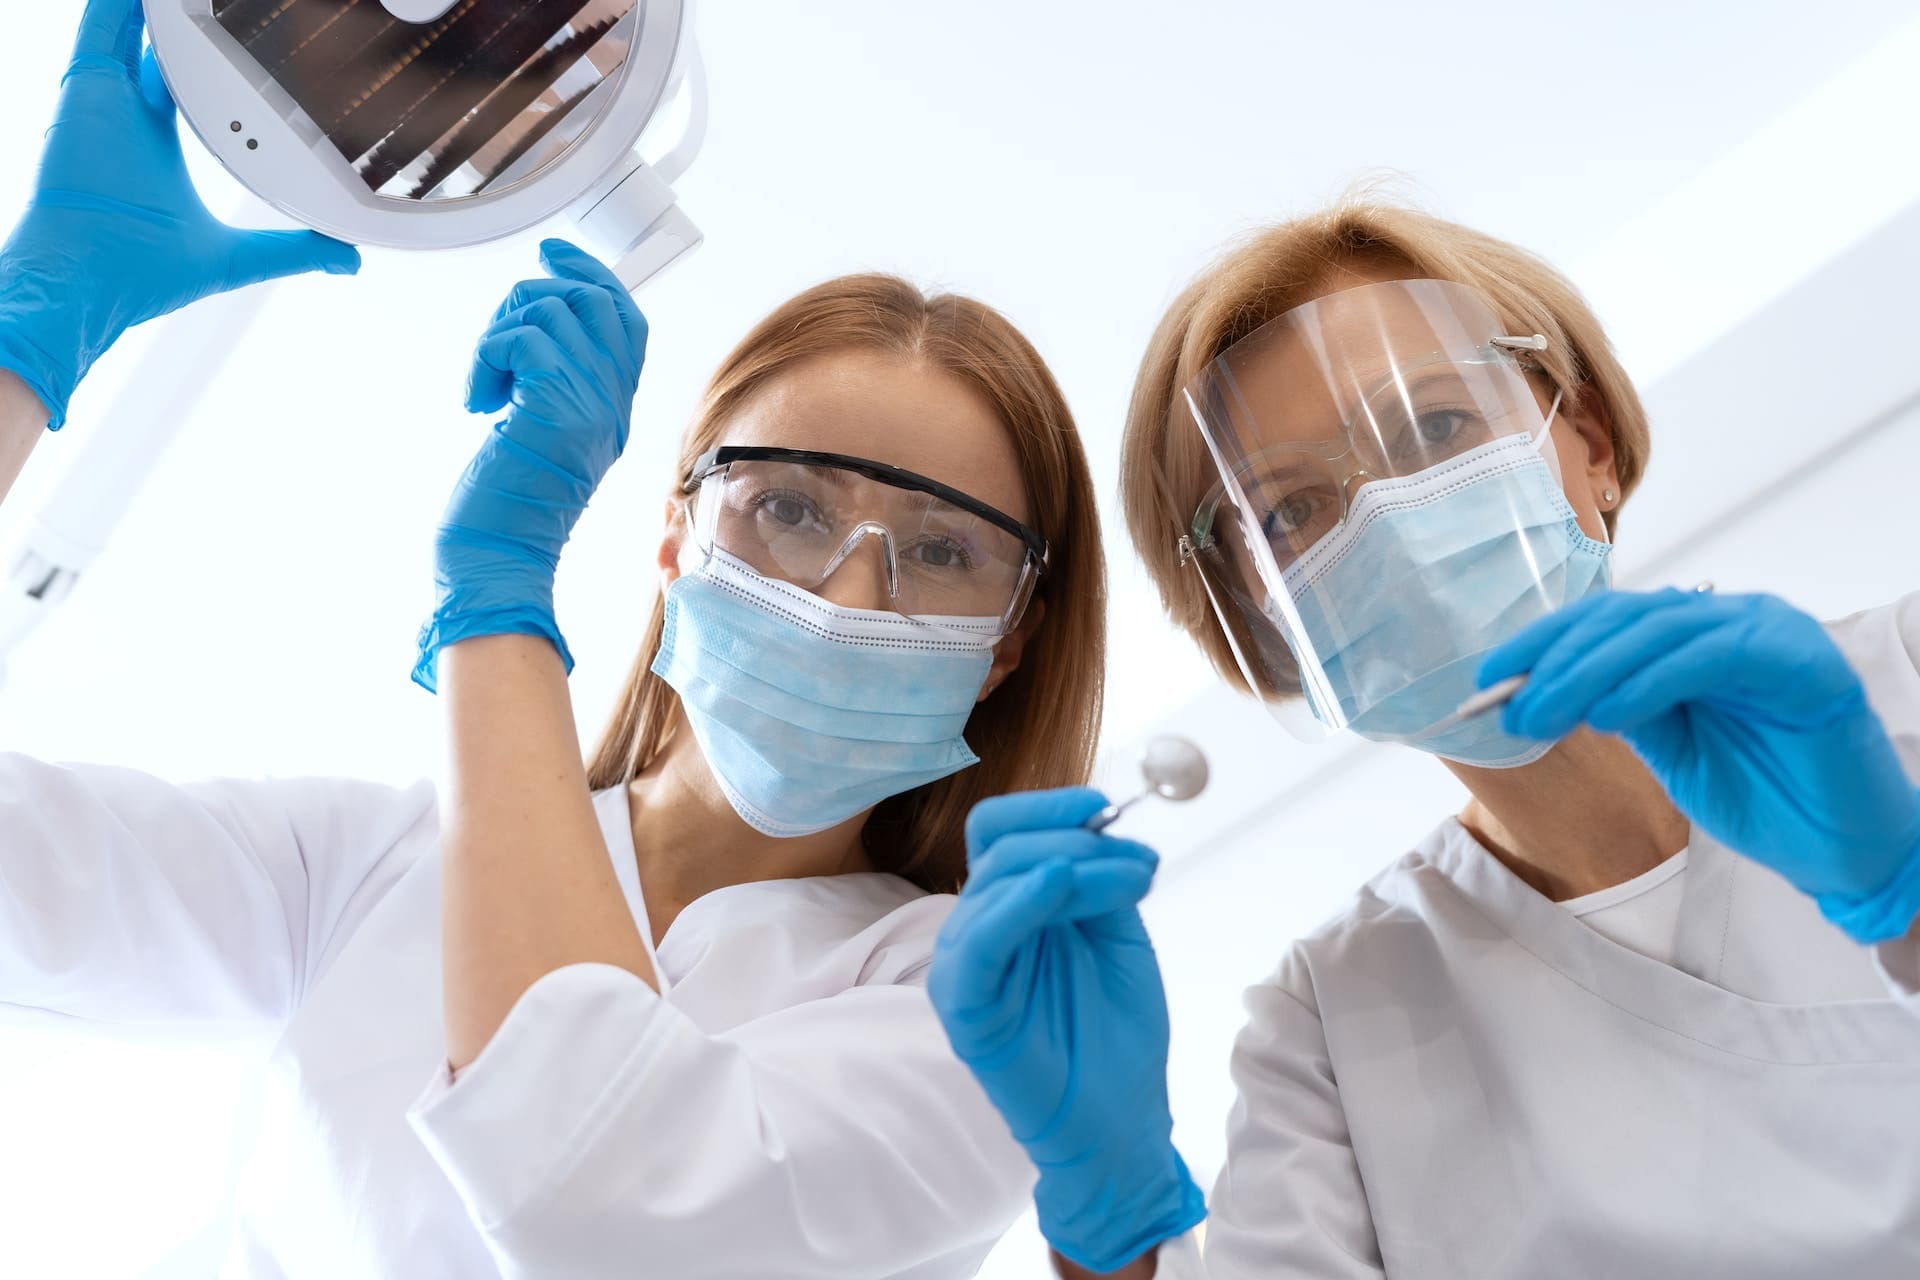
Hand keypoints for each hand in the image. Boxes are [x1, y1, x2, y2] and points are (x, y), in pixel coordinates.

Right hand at [0, 0, 358, 427]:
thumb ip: (293, 252)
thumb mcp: (236, 257)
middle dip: (190, 23)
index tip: (247, 39)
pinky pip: (103, 22)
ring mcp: (106, 94)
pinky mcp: (87, 84)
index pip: (192, 82)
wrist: (88, 280)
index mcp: (159, 138)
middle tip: (222, 1)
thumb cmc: (141, 275)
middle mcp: (131, 110)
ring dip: (162, 8)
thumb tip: (349, 261)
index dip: (213, 57)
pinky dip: (125, 3)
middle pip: (163, 47)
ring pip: (134, 25)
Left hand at [414, 239, 647, 691]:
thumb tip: (533, 326)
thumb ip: (554, 384)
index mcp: (613, 408)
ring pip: (550, 310)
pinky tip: (478, 399)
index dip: (591, 275)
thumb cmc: (506, 509)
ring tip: (486, 383)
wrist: (497, 560)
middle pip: (592, 300)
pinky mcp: (555, 408)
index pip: (625, 317)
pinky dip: (485, 358)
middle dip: (533, 298)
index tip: (552, 255)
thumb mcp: (543, 434)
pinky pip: (521, 337)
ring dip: (498, 334)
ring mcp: (589, 404)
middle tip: (499, 340)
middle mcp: (611, 403)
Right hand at [929, 788, 1205, 1273]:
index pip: (1002, 830)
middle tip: (1133, 855)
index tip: (1107, 804)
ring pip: (993, 880)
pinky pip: (977, 943)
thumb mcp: (1119, 936)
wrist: (1122, 1121)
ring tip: (1129, 884)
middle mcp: (979, 929)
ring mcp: (965, 968)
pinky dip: (1016, 904)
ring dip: (1069, 865)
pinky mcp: (964, 1008)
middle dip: (1069, 834)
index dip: (1049, 807)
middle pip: (997, 844)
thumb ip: (1102, 880)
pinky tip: (1057, 888)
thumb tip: (1106, 825)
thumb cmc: (1116, 1035)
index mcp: (1011, 909)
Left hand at [1483, 589, 1919, 941]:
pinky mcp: (1802, 661)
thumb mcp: (1667, 747)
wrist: (1842, 851)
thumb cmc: (1761, 795)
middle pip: (1625, 618)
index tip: (1489, 678)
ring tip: (1542, 714)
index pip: (1607, 619)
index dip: (1544, 642)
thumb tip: (1540, 690)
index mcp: (1697, 633)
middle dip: (1556, 661)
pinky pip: (1712, 656)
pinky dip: (1651, 682)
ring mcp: (1770, 631)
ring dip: (1589, 671)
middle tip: (1508, 705)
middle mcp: (1732, 618)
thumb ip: (1618, 707)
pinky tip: (1608, 715)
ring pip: (1659, 630)